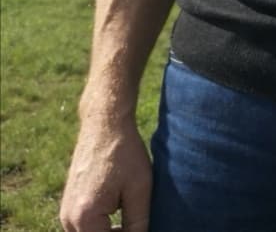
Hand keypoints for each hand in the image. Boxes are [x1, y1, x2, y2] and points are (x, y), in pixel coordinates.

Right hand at [59, 116, 151, 231]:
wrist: (104, 123)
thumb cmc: (125, 153)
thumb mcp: (140, 189)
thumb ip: (138, 224)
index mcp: (85, 219)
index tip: (139, 228)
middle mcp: (68, 220)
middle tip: (137, 225)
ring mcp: (65, 213)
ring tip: (130, 220)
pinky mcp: (67, 205)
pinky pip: (83, 227)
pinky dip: (99, 226)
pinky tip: (119, 212)